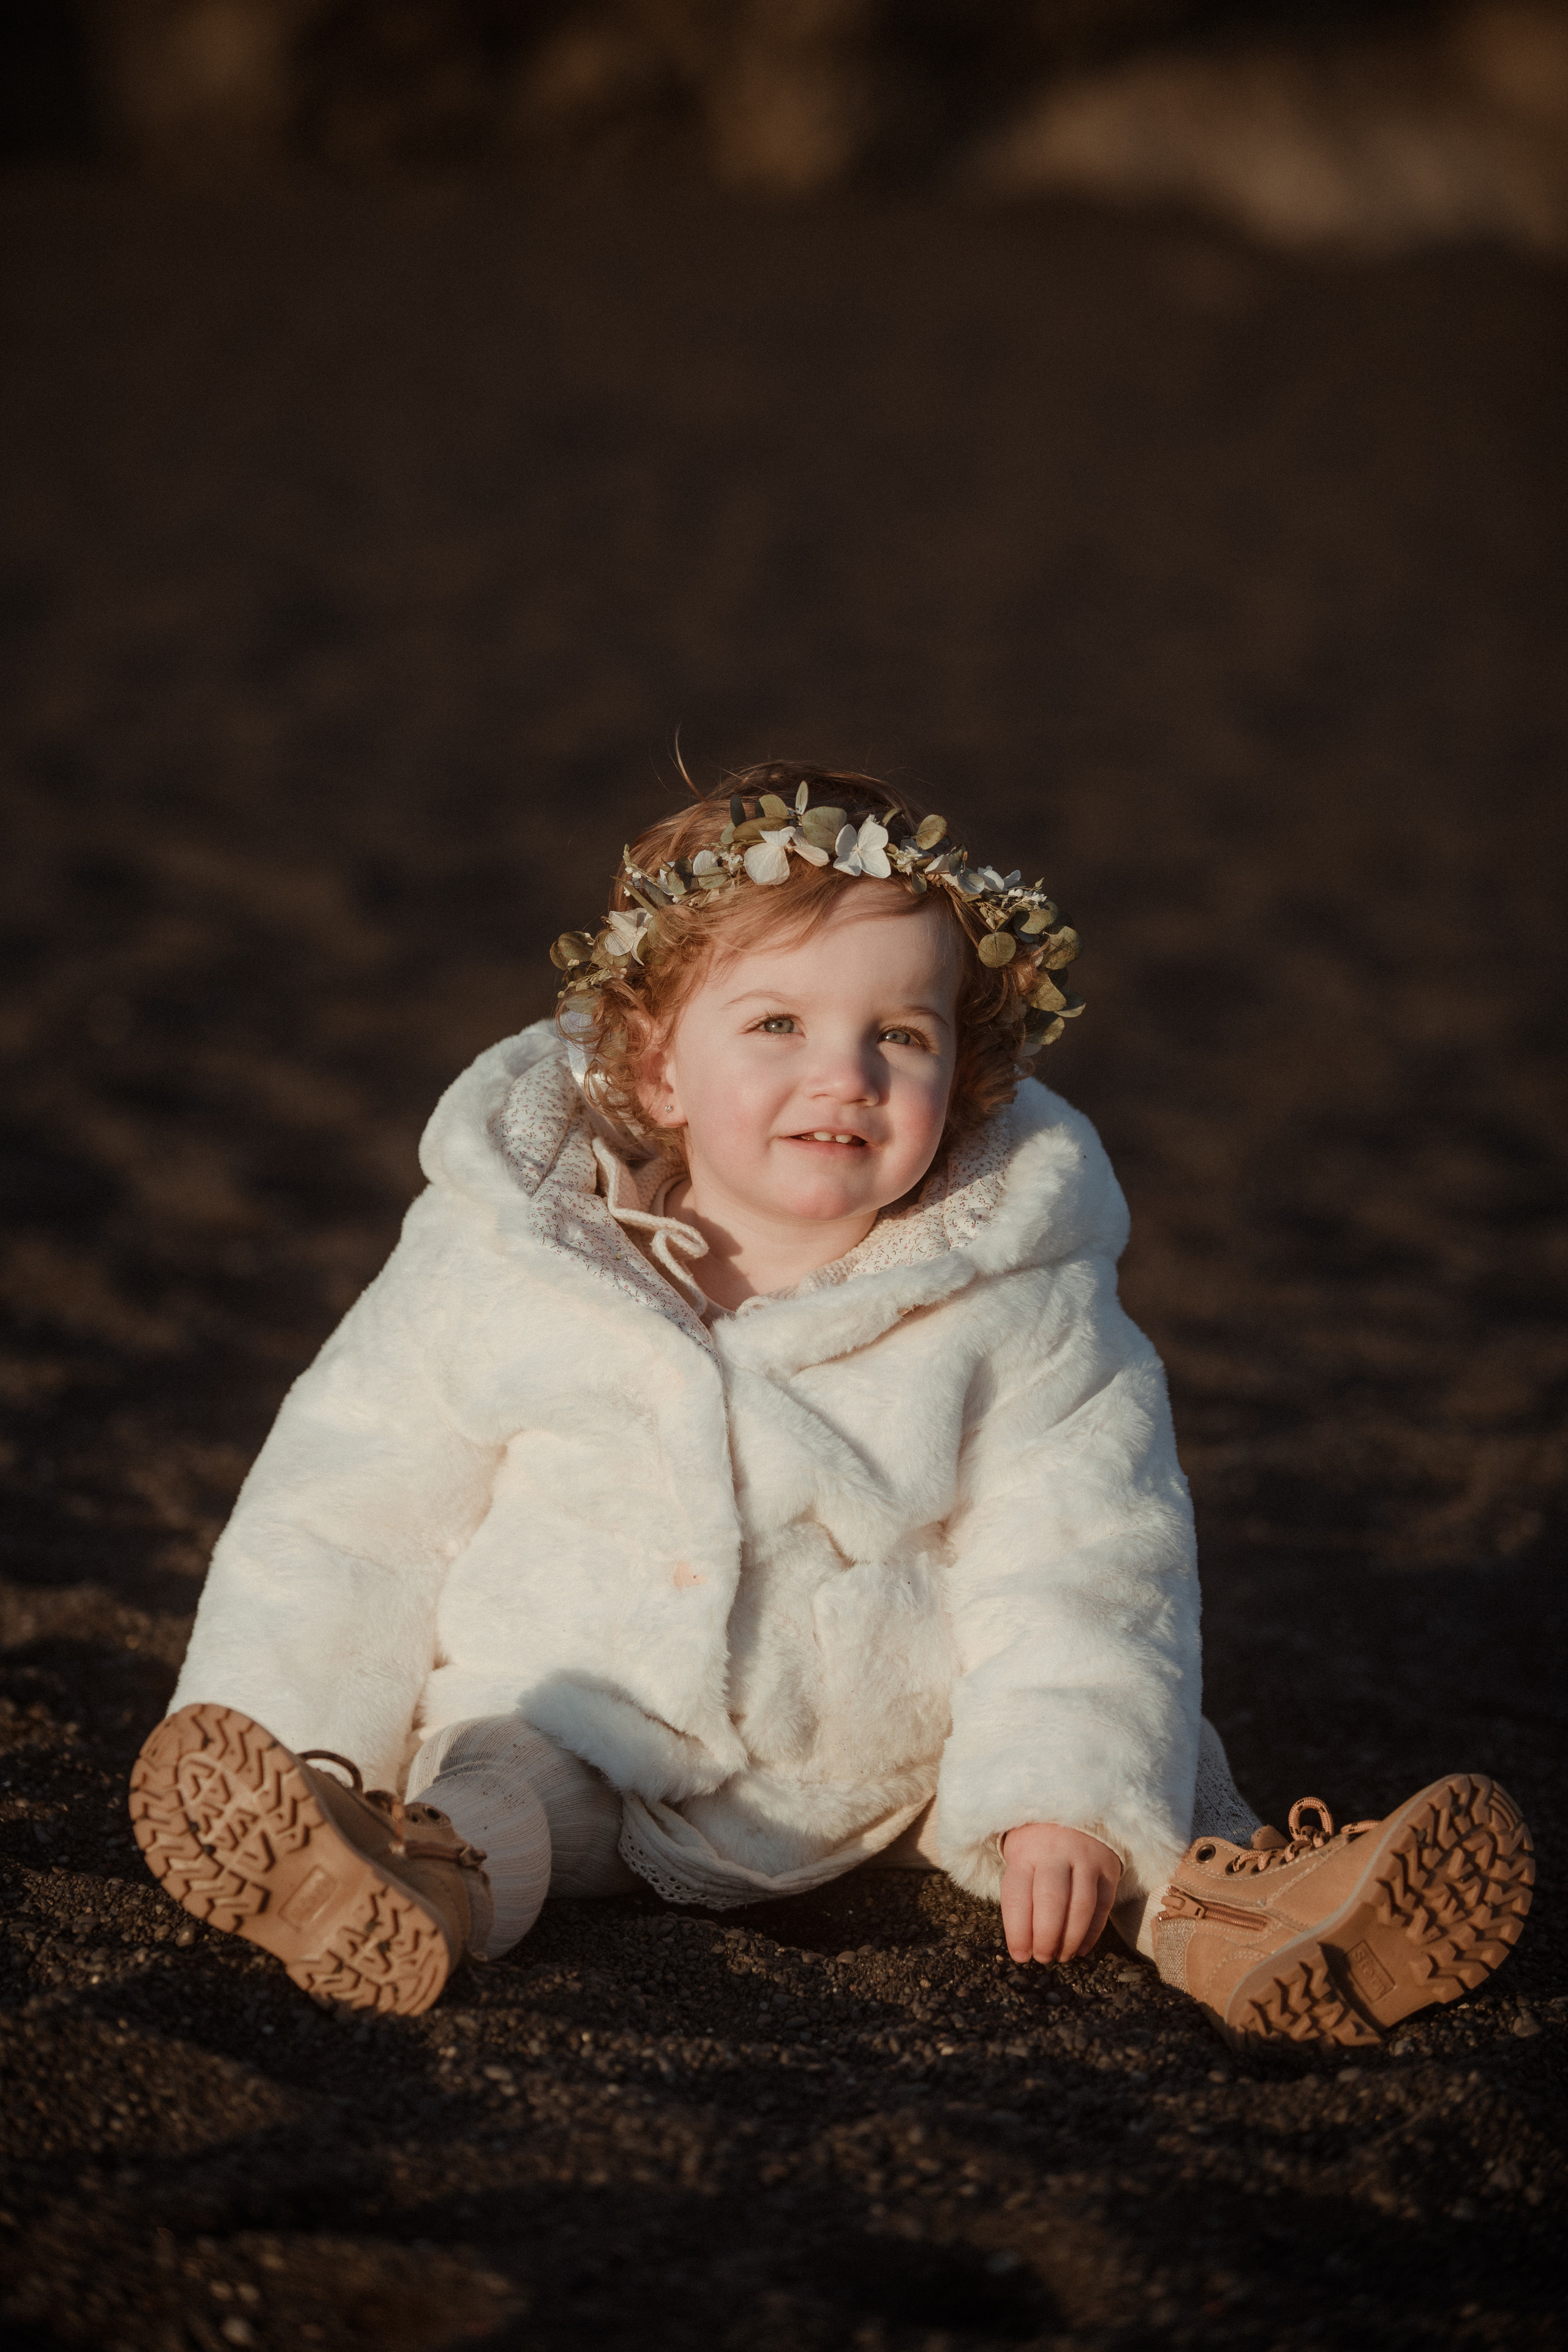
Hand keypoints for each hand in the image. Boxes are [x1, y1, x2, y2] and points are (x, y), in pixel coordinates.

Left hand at [1000, 1821, 1121, 1962]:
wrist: (1072, 1803)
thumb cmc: (1037, 1841)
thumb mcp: (1019, 1854)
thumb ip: (1020, 1890)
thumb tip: (1022, 1942)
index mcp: (1025, 1851)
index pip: (1017, 1896)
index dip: (1018, 1932)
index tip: (1020, 1956)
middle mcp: (1056, 1852)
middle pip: (1050, 1902)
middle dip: (1045, 1938)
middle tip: (1042, 1958)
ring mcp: (1086, 1857)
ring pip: (1081, 1906)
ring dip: (1070, 1939)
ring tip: (1061, 1956)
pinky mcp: (1109, 1865)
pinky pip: (1104, 1905)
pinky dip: (1093, 1932)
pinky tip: (1081, 1948)